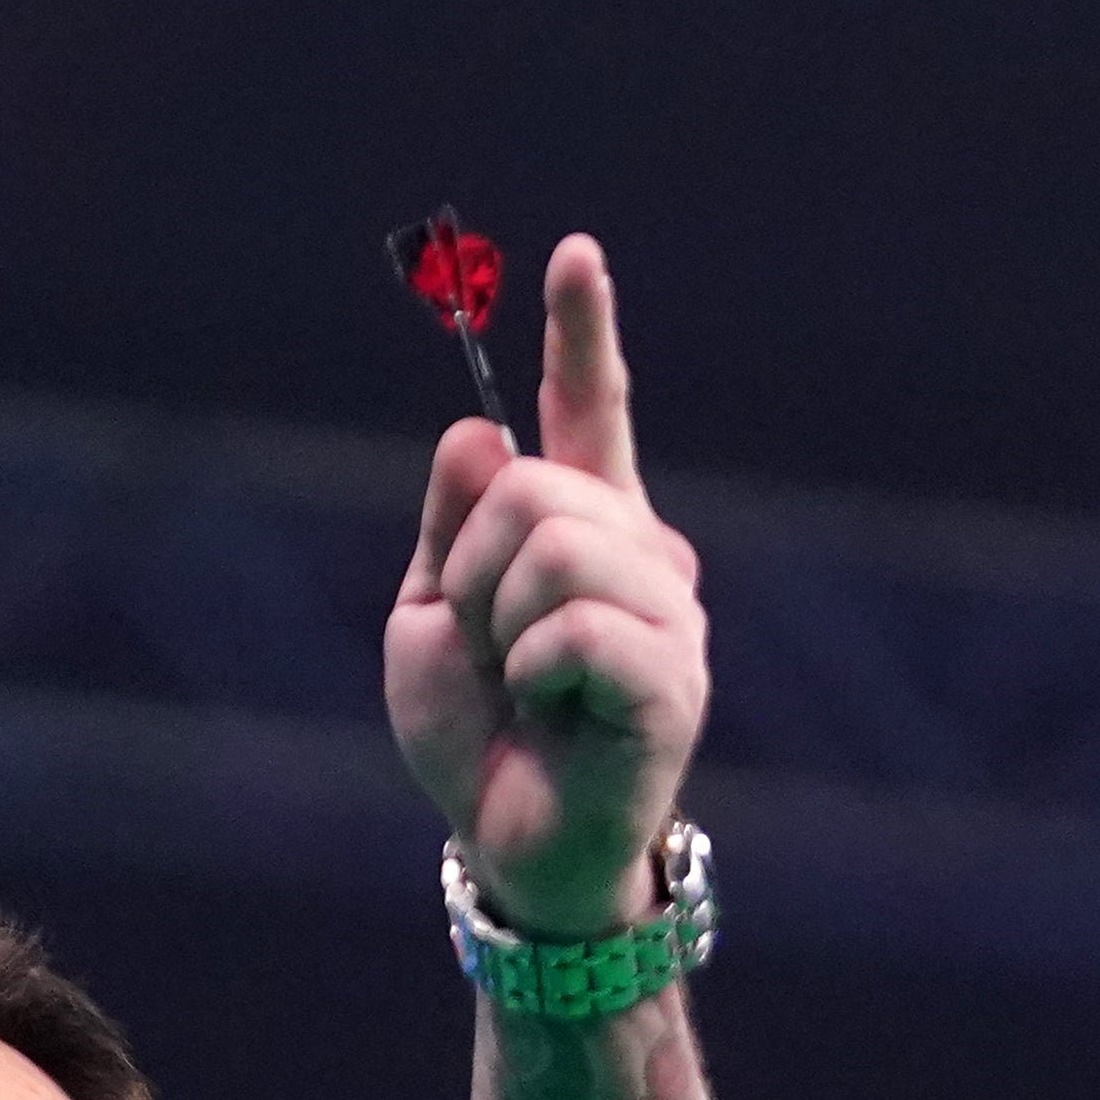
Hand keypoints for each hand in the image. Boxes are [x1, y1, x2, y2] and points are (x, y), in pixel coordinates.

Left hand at [382, 233, 710, 938]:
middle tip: (485, 646)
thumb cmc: (477, 734)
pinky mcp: (671, 680)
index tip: (575, 254)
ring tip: (521, 685)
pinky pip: (574, 629)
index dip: (582, 334)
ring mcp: (668, 614)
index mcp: (583, 528)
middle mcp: (642, 554)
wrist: (509, 846)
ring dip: (498, 623)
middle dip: (471, 567)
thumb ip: (449, 525)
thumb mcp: (427, 617)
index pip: (589, 412)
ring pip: (554, 547)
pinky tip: (552, 713)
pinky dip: (532, 672)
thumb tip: (476, 430)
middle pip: (533, 486)